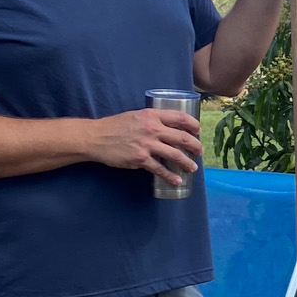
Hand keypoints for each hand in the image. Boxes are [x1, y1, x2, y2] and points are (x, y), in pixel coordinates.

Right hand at [89, 108, 204, 185]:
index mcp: (152, 116)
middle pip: (182, 137)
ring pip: (175, 154)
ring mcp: (147, 145)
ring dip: (187, 162)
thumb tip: (167, 128)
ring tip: (193, 167)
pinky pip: (160, 169)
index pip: (180, 117)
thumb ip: (152, 120)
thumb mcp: (136, 116)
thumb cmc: (115, 126)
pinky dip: (171, 176)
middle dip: (195, 146)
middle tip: (199, 152)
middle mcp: (152, 129)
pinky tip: (177, 180)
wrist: (96, 137)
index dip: (193, 124)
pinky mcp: (141, 159)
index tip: (198, 131)